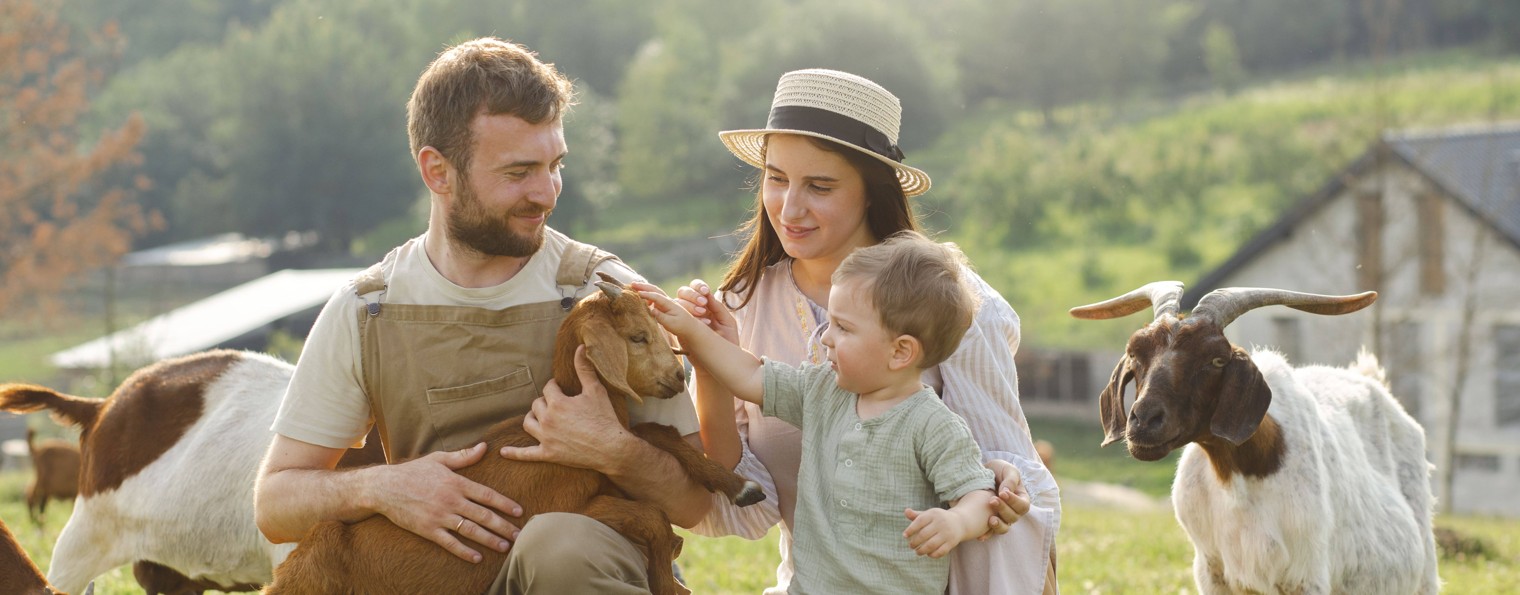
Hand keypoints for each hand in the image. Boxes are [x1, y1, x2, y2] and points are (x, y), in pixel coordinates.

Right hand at [367, 443, 522, 562]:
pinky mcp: (427, 529)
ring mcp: (439, 516)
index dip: (504, 504)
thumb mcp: (439, 459)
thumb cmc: (413, 471)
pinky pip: (449, 542)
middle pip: (483, 515)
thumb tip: (485, 447)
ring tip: (505, 547)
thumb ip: (464, 456)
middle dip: (503, 526)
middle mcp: (450, 500)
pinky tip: (477, 558)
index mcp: (455, 482)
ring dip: (489, 540)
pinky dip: (464, 551)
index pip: (486, 494)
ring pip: (470, 530)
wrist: (383, 487)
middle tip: (519, 535)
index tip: (518, 512)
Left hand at [500, 345, 632, 472]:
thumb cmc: (605, 418)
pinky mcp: (548, 454)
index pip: (548, 387)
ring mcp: (546, 438)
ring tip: (540, 416)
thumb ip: (584, 368)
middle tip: (557, 403)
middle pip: (536, 404)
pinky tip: (503, 452)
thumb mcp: (596, 390)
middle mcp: (547, 419)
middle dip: (545, 401)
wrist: (612, 449)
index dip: (555, 386)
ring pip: (528, 423)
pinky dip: (514, 453)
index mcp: (558, 403)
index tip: (562, 388)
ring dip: (532, 418)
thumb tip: (580, 347)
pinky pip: (526, 454)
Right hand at [639, 287, 705, 338]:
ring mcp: (666, 302)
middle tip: (632, 283)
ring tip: (633, 287)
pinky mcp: (663, 306)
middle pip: (655, 290)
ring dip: (644, 289)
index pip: (657, 297)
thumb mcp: (671, 323)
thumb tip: (651, 310)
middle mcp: (668, 301)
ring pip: (654, 292)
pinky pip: (654, 298)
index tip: (638, 293)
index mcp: (670, 304)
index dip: (647, 295)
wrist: (690, 327)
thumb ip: (661, 317)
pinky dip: (647, 295)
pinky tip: (640, 297)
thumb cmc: (681, 326)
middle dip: (644, 286)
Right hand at [675, 279, 738, 344]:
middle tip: (702, 304)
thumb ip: (718, 308)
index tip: (705, 292)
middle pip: (683, 292)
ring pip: (675, 303)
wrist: (720, 363)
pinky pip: (669, 317)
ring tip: (701, 315)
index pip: (696, 287)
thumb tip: (708, 294)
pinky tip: (690, 321)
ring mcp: (682, 318)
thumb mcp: (727, 324)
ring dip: (687, 306)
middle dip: (691, 295)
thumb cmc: (726, 343)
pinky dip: (676, 316)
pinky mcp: (676, 329)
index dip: (698, 286)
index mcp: (706, 304)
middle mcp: (692, 308)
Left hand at [904, 507, 962, 557]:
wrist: (960, 522)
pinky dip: (932, 555)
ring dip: (922, 550)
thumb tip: (906, 511)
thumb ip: (916, 515)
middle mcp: (941, 523)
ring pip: (931, 545)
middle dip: (915, 542)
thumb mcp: (929, 515)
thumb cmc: (939, 519)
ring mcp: (947, 533)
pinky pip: (940, 551)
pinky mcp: (952, 542)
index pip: (919, 522)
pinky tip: (928, 554)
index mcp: (933, 514)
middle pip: (923, 535)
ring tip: (918, 552)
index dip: (910, 530)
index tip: (905, 536)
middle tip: (911, 546)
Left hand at [981, 459, 1030, 537]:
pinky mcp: (989, 521)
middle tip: (992, 500)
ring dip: (998, 525)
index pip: (1023, 506)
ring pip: (1004, 527)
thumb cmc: (998, 470)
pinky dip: (986, 534)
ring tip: (990, 520)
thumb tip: (1006, 492)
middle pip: (1013, 517)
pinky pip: (990, 532)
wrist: (981, 473)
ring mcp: (1002, 517)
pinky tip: (979, 535)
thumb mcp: (1007, 469)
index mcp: (1021, 499)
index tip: (1002, 493)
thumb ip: (1010, 479)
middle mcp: (1013, 511)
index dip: (1014, 501)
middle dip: (1003, 510)